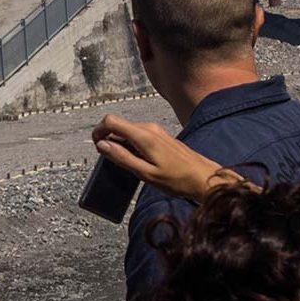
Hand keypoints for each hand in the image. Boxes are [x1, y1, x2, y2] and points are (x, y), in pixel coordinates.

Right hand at [92, 115, 238, 201]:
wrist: (203, 177)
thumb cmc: (177, 179)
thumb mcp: (145, 173)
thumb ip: (122, 158)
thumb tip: (102, 145)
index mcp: (143, 136)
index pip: (111, 121)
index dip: (98, 131)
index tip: (96, 146)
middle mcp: (148, 128)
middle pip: (118, 125)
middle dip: (108, 139)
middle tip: (109, 160)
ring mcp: (155, 131)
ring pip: (127, 130)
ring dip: (119, 143)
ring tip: (124, 164)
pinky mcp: (160, 136)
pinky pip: (137, 135)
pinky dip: (130, 145)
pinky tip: (137, 161)